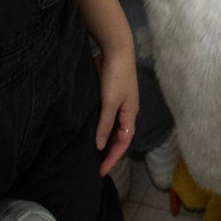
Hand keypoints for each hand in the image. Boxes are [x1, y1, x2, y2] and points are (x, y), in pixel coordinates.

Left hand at [94, 42, 140, 177]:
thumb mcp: (110, 102)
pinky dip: (100, 127)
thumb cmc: (116, 77)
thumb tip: (99, 146)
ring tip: (92, 152)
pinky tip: (90, 130)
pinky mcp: (110, 95)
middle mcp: (127, 111)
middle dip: (109, 152)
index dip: (113, 158)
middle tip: (95, 165)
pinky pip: (106, 117)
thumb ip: (105, 124)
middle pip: (120, 137)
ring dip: (105, 140)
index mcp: (130, 114)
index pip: (123, 143)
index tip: (101, 172)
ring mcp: (119, 102)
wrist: (116, 49)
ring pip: (113, 127)